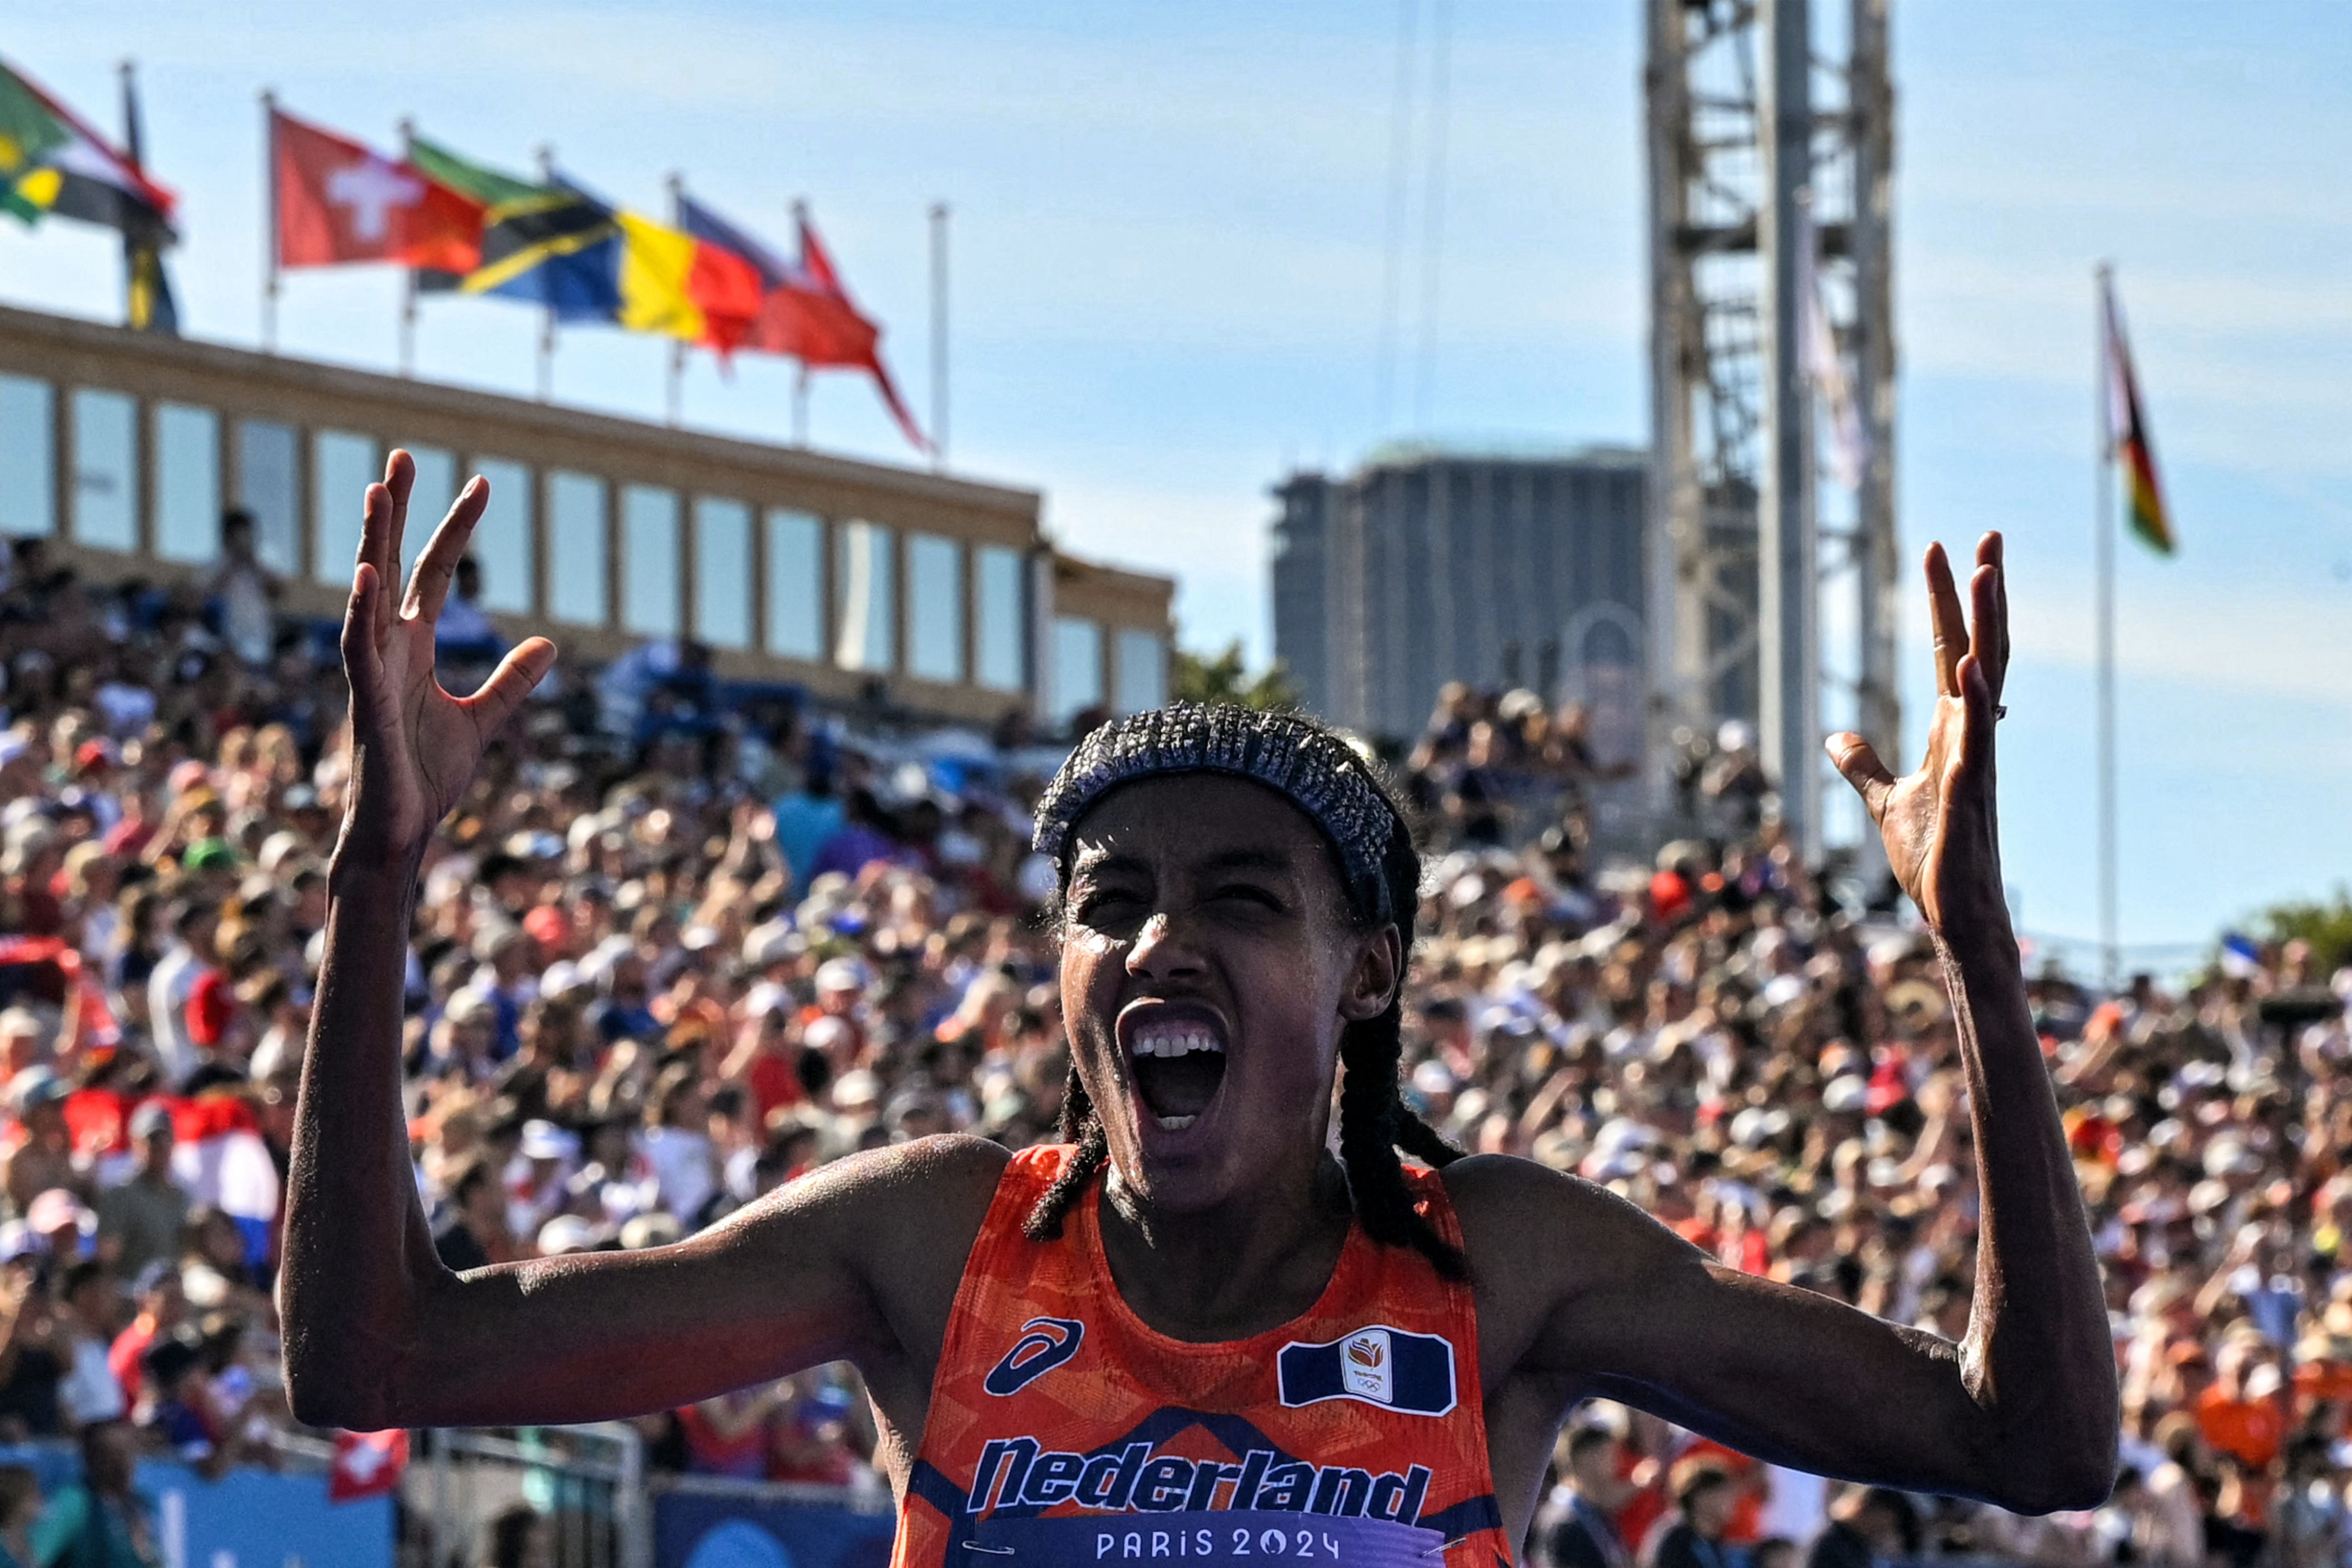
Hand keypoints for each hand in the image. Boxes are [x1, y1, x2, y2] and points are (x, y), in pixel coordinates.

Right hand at [337, 451, 554, 866]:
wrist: (402, 832)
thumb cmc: (427, 778)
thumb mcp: (482, 720)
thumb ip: (511, 681)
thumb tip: (548, 643)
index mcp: (412, 648)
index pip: (433, 573)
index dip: (454, 529)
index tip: (482, 485)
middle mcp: (387, 649)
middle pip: (392, 565)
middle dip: (396, 512)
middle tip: (402, 456)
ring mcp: (373, 672)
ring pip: (368, 593)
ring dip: (373, 542)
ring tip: (376, 490)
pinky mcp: (367, 703)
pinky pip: (360, 648)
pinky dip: (362, 611)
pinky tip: (367, 574)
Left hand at [1826, 532, 2009, 934]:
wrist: (1953, 913)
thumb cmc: (1931, 858)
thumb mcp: (1885, 800)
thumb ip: (1862, 766)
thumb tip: (1836, 737)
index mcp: (1952, 730)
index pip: (1950, 650)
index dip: (1944, 602)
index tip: (1938, 549)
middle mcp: (1971, 735)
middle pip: (1980, 649)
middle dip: (1983, 595)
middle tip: (1989, 537)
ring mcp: (1976, 762)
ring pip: (1986, 683)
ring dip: (1987, 631)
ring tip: (1987, 577)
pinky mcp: (1970, 797)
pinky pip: (1975, 743)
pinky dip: (1972, 708)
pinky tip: (1969, 672)